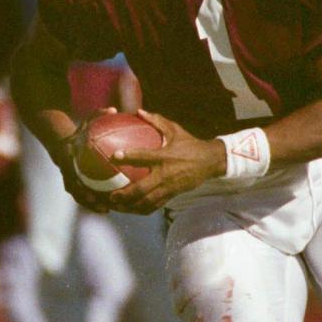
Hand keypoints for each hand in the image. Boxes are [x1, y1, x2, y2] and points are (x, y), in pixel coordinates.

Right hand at [52, 123, 114, 213]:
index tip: (95, 193)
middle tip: (104, 207)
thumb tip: (113, 109)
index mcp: (68, 160)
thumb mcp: (85, 122)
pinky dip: (93, 200)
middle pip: (77, 191)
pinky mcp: (74, 182)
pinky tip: (107, 205)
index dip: (83, 186)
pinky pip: (83, 193)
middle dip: (89, 201)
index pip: (74, 176)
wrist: (58, 141)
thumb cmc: (77, 131)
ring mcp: (70, 179)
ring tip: (106, 210)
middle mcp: (68, 172)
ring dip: (91, 204)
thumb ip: (97, 115)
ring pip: (79, 195)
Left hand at [107, 110, 225, 213]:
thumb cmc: (190, 144)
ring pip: (146, 202)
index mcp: (164, 156)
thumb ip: (157, 121)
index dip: (128, 157)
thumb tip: (139, 111)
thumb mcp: (175, 130)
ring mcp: (168, 187)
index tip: (113, 157)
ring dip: (130, 207)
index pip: (143, 157)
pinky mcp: (172, 195)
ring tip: (117, 207)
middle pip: (141, 189)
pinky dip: (141, 210)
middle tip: (110, 196)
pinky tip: (130, 210)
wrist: (210, 162)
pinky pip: (154, 206)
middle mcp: (165, 174)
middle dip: (124, 195)